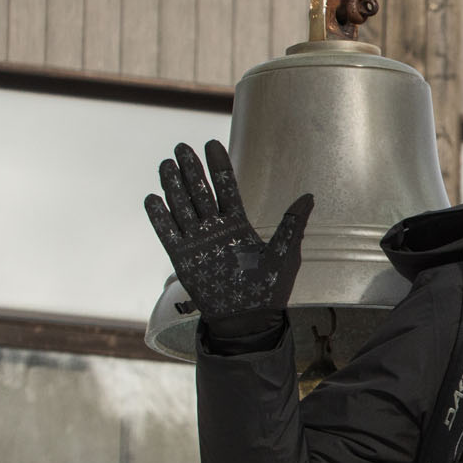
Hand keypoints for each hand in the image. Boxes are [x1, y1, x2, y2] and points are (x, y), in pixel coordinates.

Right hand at [144, 140, 313, 323]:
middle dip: (192, 170)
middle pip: (200, 192)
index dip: (218, 166)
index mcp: (238, 224)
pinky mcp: (183, 258)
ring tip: (167, 163)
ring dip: (174, 186)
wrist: (249, 318)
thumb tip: (309, 196)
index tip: (211, 144)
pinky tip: (153, 198)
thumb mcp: (285, 254)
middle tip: (182, 146)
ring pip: (182, 207)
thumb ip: (293, 225)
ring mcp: (197, 241)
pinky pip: (168, 234)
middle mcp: (215, 228)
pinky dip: (160, 218)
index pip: (226, 187)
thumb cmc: (270, 288)